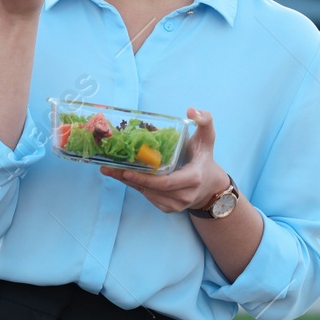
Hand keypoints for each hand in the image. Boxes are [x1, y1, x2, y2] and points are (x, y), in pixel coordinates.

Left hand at [100, 107, 230, 213]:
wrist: (211, 186)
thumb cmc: (205, 158)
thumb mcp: (207, 138)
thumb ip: (205, 120)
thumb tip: (192, 110)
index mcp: (193, 178)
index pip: (166, 182)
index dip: (145, 178)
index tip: (126, 170)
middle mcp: (185, 195)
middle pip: (152, 188)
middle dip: (129, 178)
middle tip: (108, 168)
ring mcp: (177, 205)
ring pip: (148, 194)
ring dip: (129, 182)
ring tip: (111, 170)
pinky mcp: (169, 209)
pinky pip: (149, 197)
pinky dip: (137, 187)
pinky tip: (125, 176)